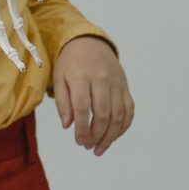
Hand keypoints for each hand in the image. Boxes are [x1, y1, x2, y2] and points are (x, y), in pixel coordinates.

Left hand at [52, 37, 133, 156]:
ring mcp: (116, 83)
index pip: (83, 108)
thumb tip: (68, 125)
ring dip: (111, 135)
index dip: (82, 128)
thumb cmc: (70, 62)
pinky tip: (114, 136)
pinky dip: (124, 126)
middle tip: (88, 147)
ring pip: (119, 114)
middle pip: (103, 113)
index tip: (79, 142)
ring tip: (100, 148)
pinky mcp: (125, 86)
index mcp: (81, 77)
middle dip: (96, 135)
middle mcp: (102, 80)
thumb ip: (62, 102)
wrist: (90, 42)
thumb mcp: (59, 78)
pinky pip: (129, 109)